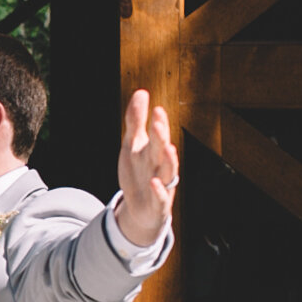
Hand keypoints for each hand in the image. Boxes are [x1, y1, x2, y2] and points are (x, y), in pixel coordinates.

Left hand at [116, 89, 178, 246]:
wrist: (140, 210)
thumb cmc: (139, 173)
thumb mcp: (132, 145)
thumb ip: (136, 120)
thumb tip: (141, 92)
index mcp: (155, 151)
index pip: (159, 135)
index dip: (159, 123)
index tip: (157, 109)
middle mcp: (161, 166)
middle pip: (162, 150)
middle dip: (161, 137)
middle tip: (158, 123)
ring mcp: (162, 185)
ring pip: (168, 172)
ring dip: (168, 161)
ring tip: (167, 148)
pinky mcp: (157, 204)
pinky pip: (160, 197)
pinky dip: (159, 191)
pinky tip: (155, 183)